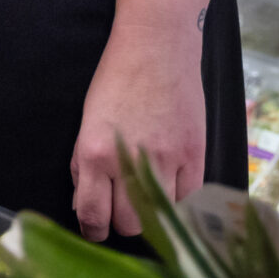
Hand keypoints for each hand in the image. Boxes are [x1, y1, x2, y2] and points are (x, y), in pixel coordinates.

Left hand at [71, 20, 203, 239]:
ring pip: (160, 219)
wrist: (156, 48)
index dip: (93, 229)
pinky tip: (169, 186)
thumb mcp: (86, 120)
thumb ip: (83, 164)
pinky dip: (178, 201)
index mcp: (94, 153)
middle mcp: (129, 162)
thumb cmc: (115, 80)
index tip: (96, 229)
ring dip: (151, 215)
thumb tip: (85, 203)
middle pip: (128, 224)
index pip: (93, 215)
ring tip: (145, 198)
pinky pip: (188, 200)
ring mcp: (167, 162)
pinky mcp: (196, 157)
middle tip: (121, 209)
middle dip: (121, 222)